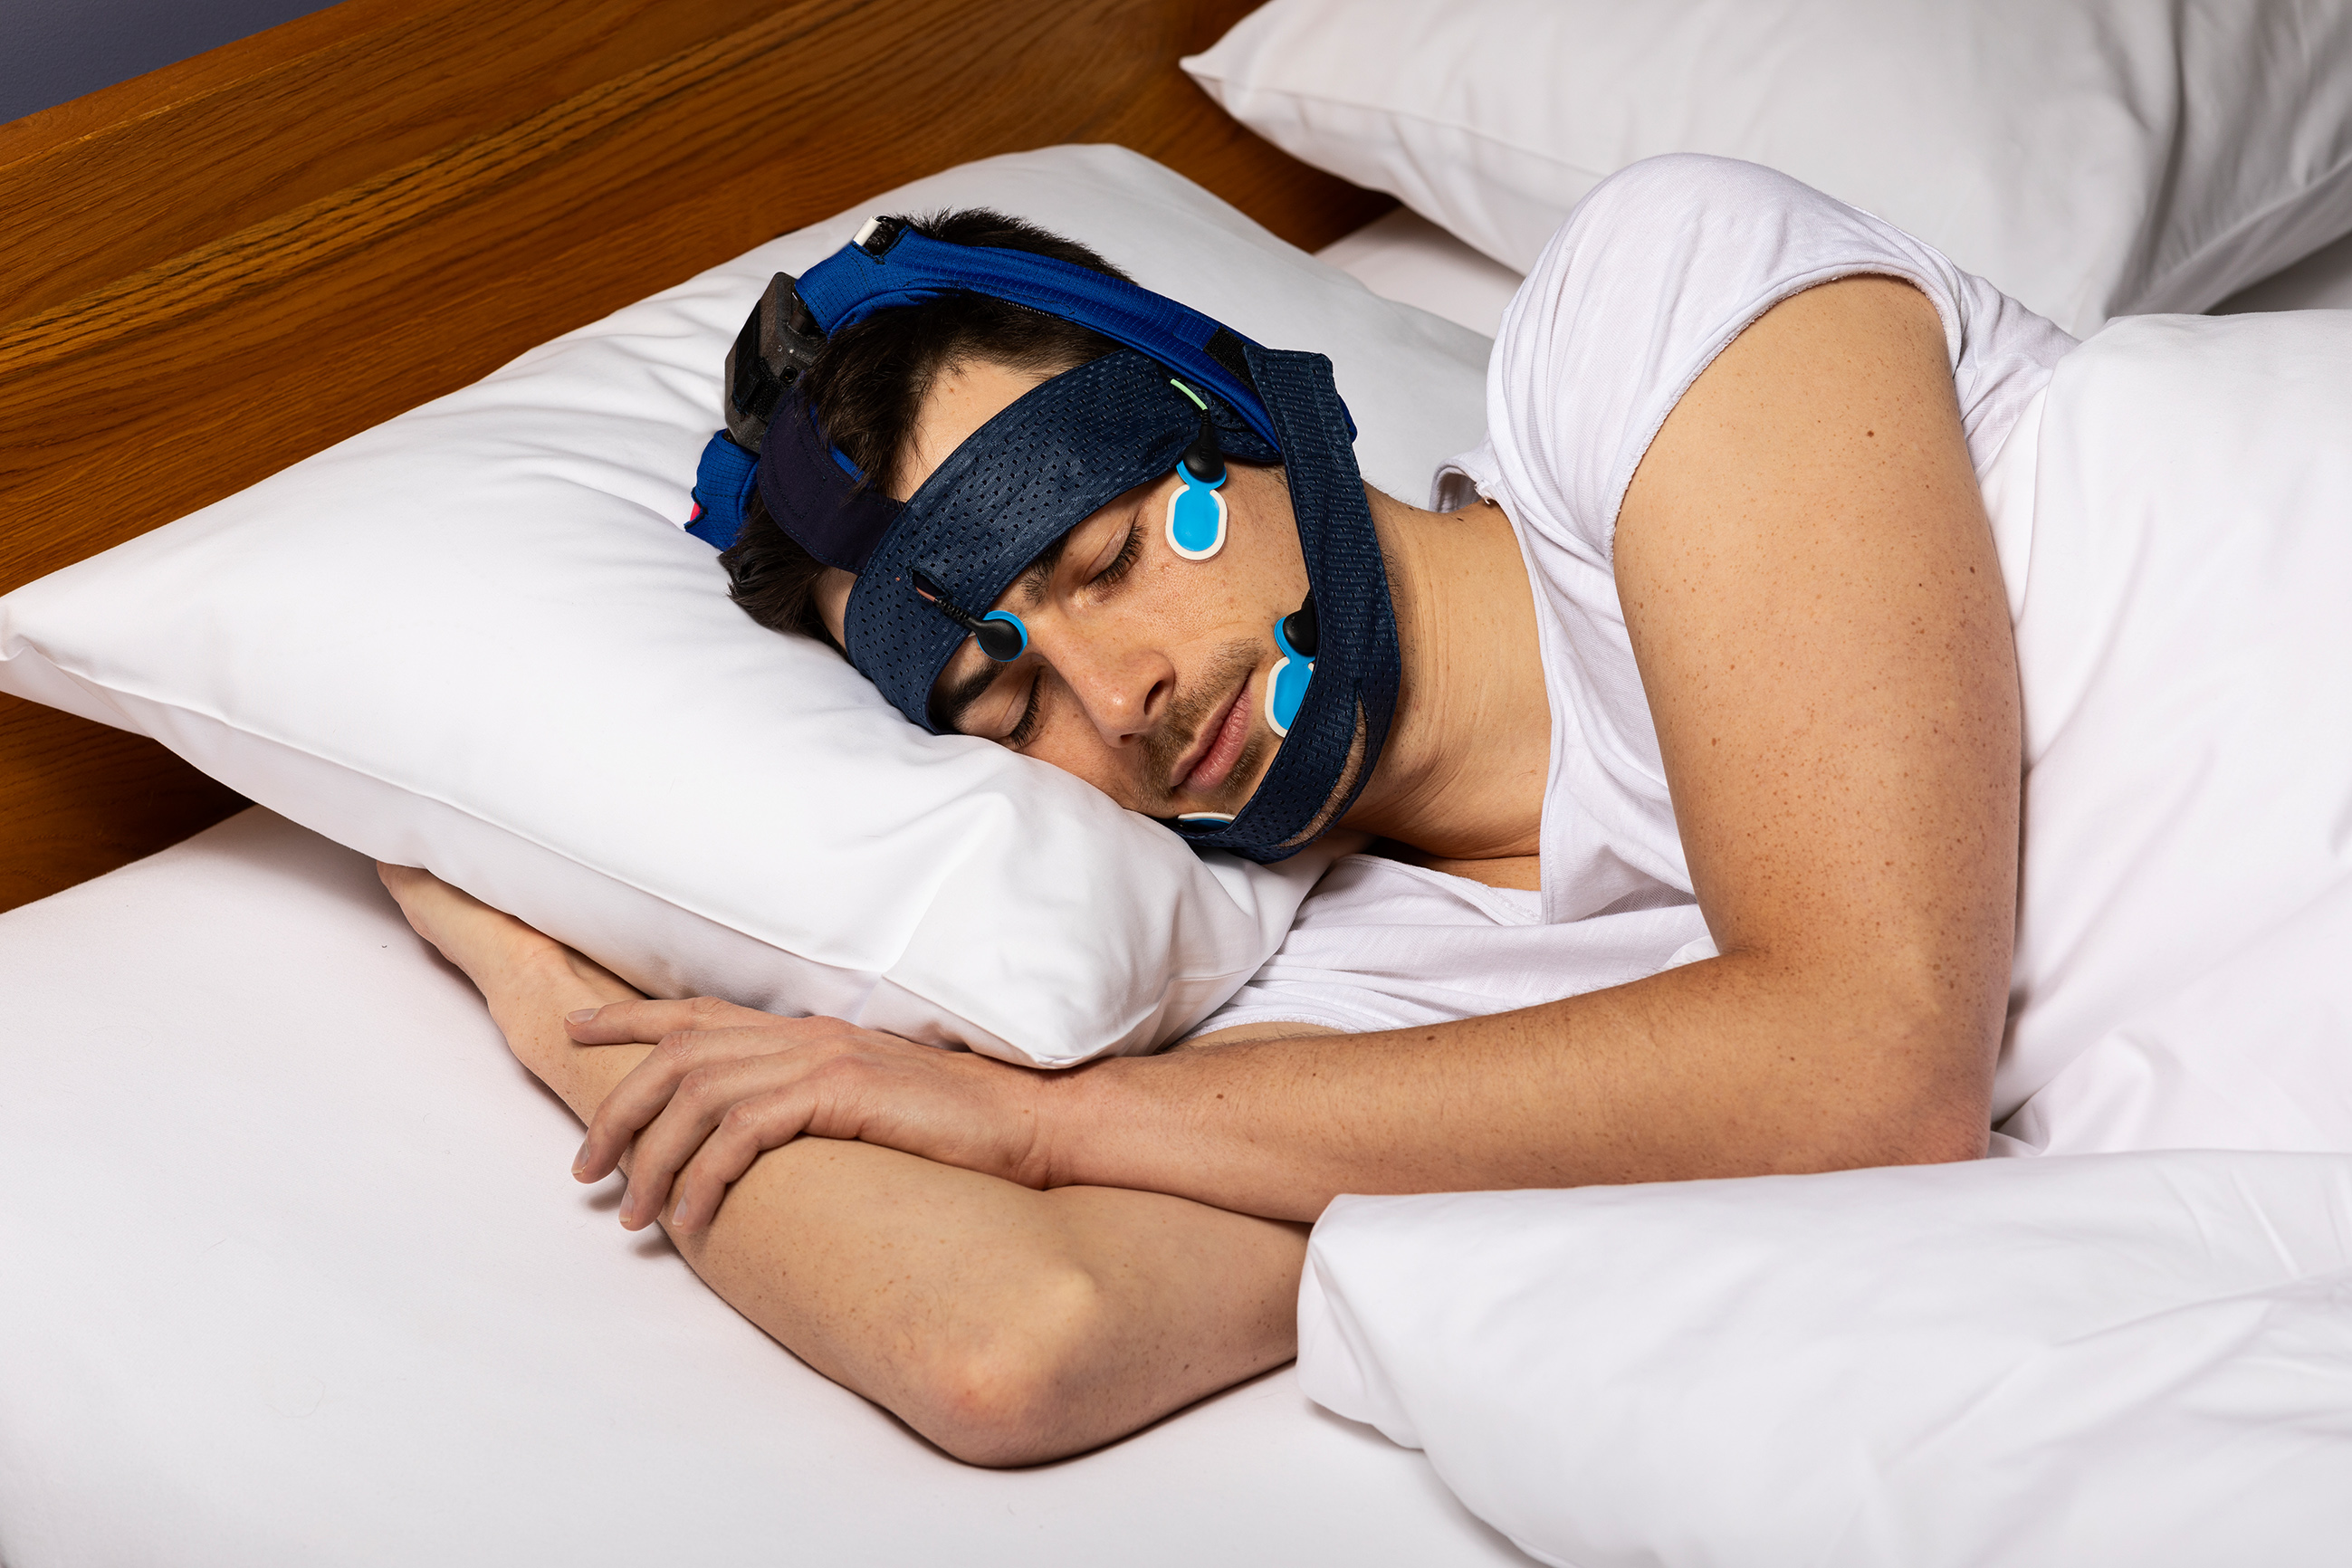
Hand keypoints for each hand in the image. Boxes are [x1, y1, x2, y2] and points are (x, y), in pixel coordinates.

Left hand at [564, 999, 1057, 1232]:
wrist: (1028, 1122)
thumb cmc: (954, 1126)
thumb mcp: (867, 1101)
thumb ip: (810, 1101)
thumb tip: (756, 1135)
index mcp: (808, 1030)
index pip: (697, 1012)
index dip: (629, 1016)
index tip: (575, 1026)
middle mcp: (805, 1034)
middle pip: (677, 1055)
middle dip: (616, 1110)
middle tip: (583, 1171)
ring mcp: (823, 1060)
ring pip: (698, 1097)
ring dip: (652, 1160)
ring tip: (632, 1215)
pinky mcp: (841, 1095)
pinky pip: (743, 1134)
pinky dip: (705, 1178)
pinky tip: (693, 1218)